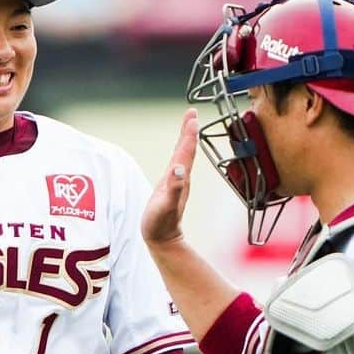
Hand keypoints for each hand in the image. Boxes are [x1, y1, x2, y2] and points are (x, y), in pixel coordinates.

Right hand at [141, 109, 198, 246]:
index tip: (192, 115)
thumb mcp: (166, 206)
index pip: (185, 151)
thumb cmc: (161, 225)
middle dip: (188, 130)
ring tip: (188, 125)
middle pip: (186, 149)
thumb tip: (179, 168)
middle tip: (191, 113)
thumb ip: (174, 188)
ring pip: (183, 155)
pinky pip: (177, 164)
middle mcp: (181, 178)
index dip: (188, 132)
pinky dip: (179, 153)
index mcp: (180, 178)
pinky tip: (179, 151)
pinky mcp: (172, 187)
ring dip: (186, 139)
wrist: (163, 240)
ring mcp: (178, 182)